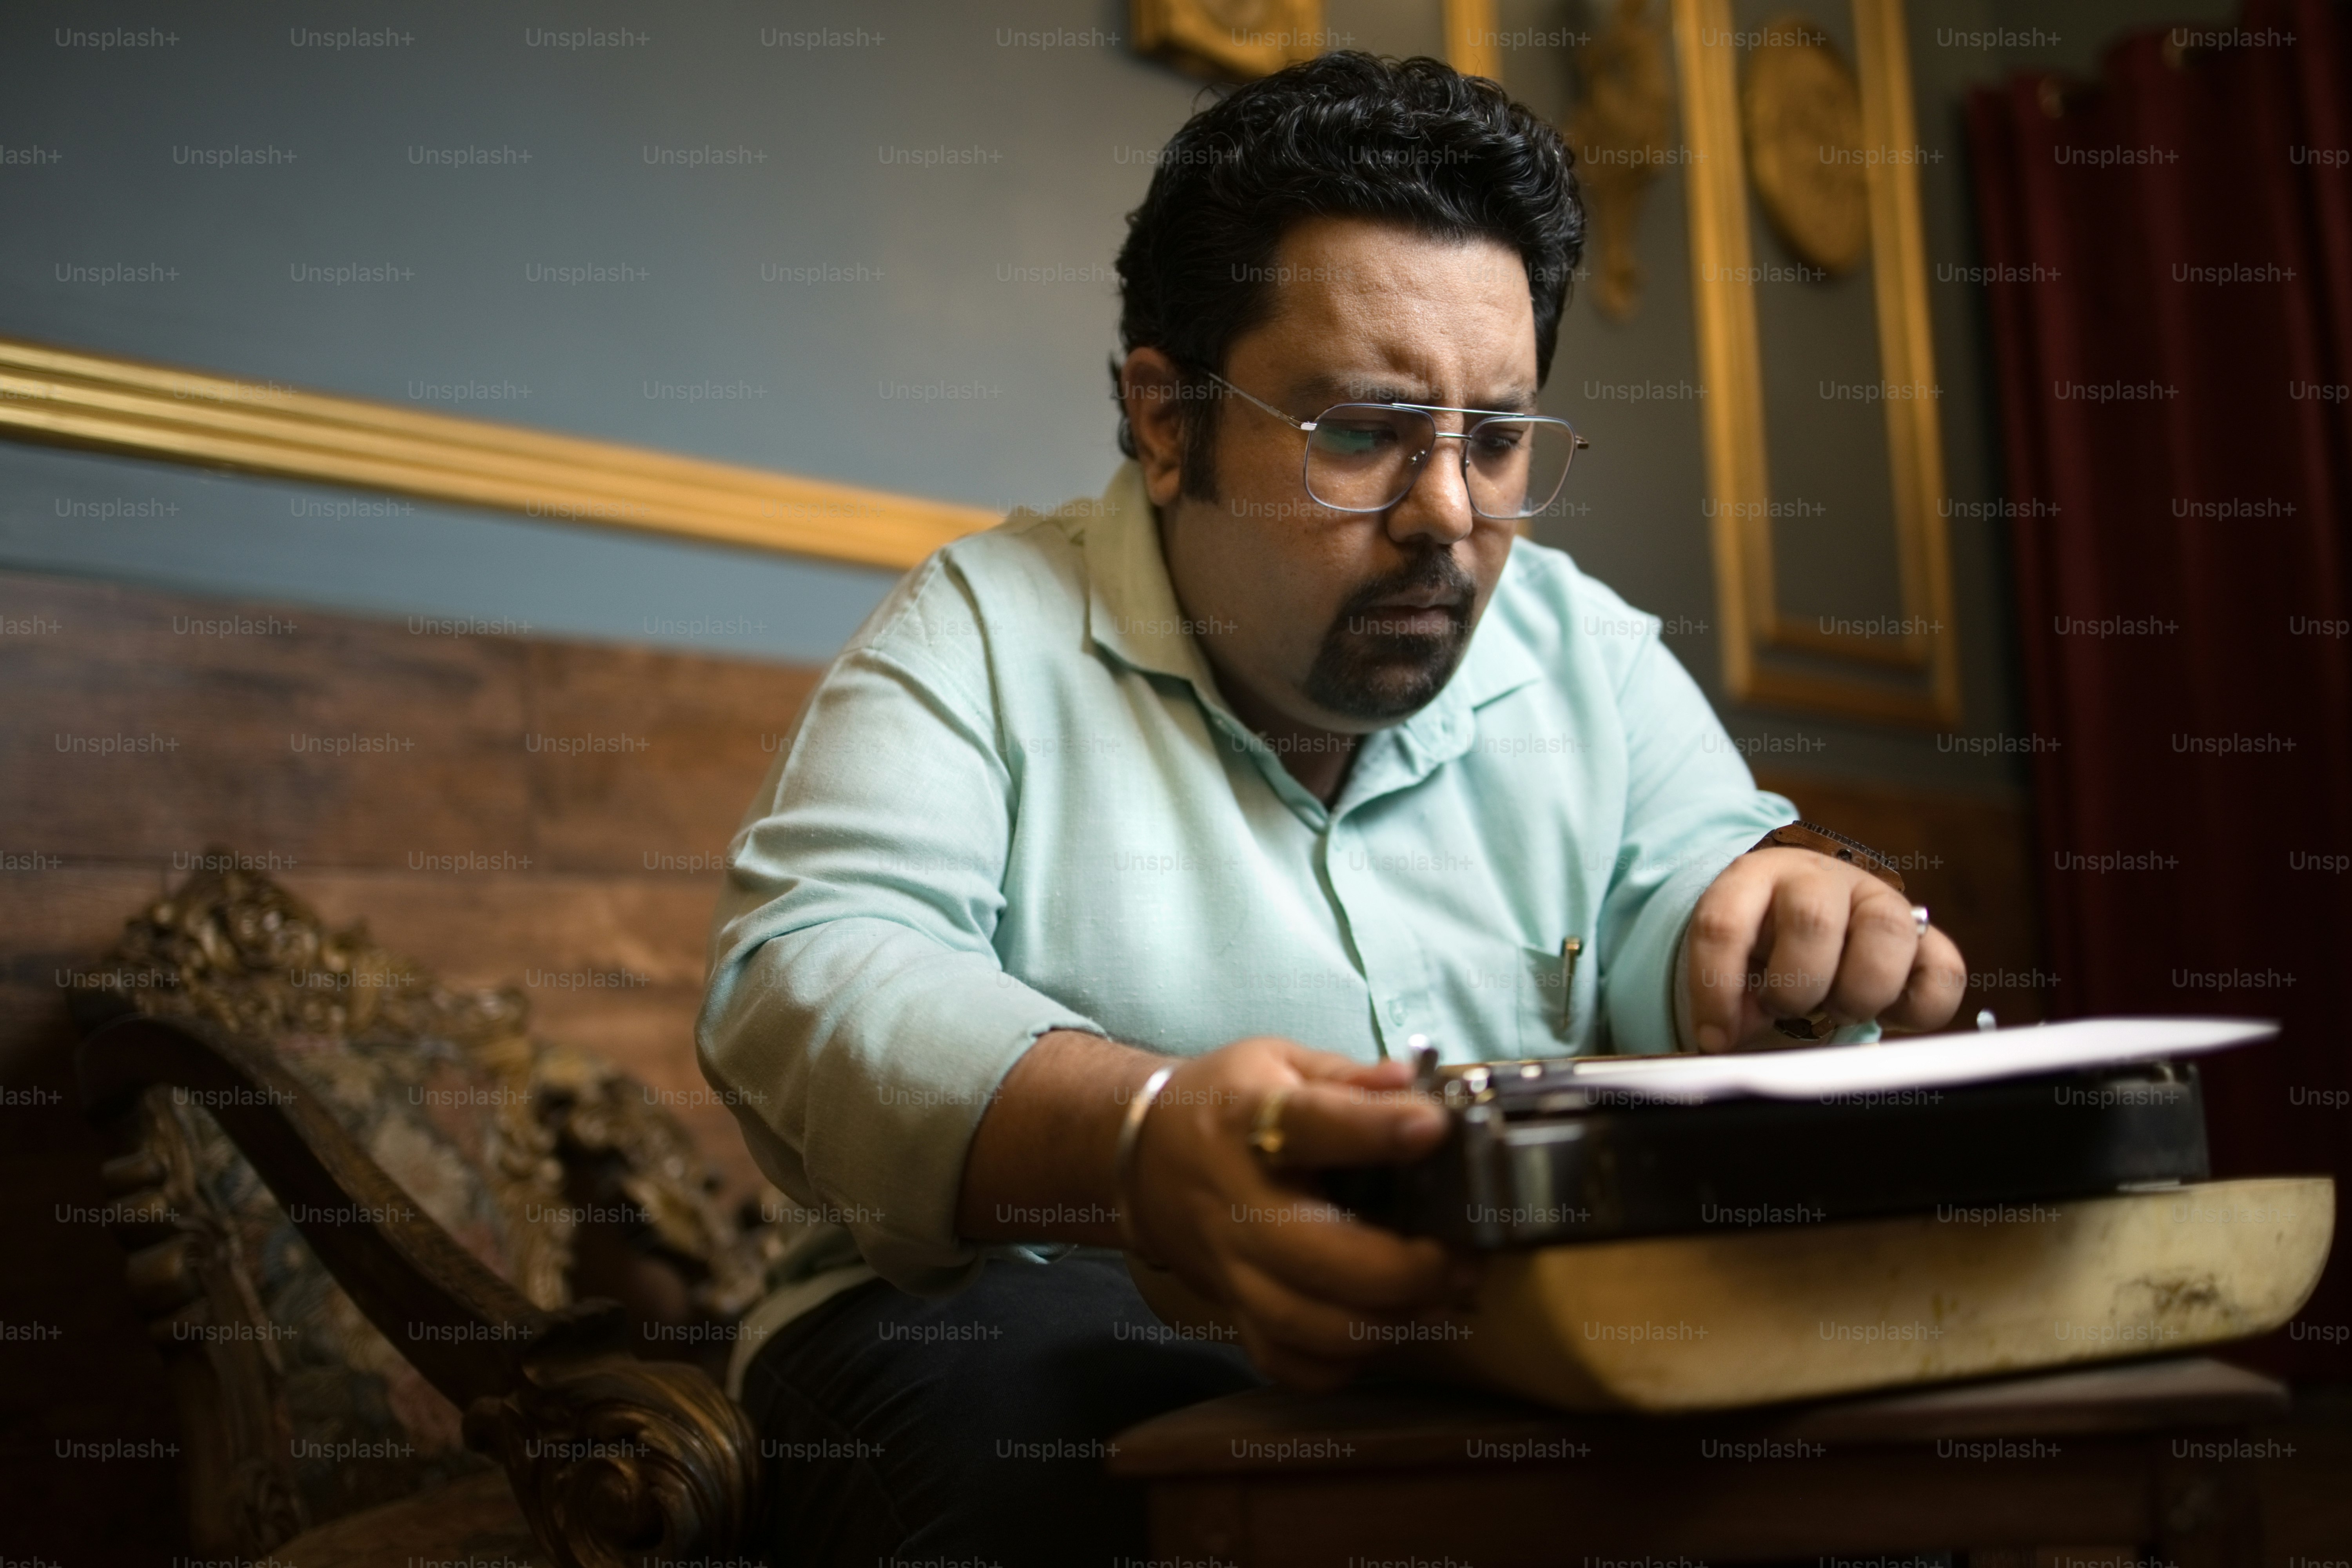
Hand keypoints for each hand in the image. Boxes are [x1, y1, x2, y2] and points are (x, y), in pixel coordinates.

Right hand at [1124, 1037, 1478, 1389]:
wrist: (1144, 1157)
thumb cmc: (1228, 1104)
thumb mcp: (1280, 1062)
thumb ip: (1350, 1076)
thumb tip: (1415, 1086)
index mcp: (1251, 1122)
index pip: (1312, 1126)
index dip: (1377, 1129)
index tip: (1434, 1126)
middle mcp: (1238, 1203)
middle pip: (1321, 1256)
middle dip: (1407, 1268)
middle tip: (1460, 1255)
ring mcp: (1232, 1268)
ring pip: (1312, 1325)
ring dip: (1390, 1322)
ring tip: (1438, 1296)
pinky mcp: (1232, 1311)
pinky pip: (1289, 1362)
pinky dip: (1344, 1362)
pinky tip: (1379, 1327)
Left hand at [1683, 846, 1965, 1051]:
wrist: (1810, 917)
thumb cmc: (1762, 950)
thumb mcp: (1733, 966)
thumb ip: (1730, 1000)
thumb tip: (1729, 1042)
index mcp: (1754, 878)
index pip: (1723, 924)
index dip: (1715, 987)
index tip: (1715, 1037)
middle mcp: (1818, 878)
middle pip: (1812, 920)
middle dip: (1795, 986)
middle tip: (1787, 1011)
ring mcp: (1877, 899)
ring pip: (1886, 932)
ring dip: (1858, 992)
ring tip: (1838, 1012)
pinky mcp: (1924, 932)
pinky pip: (1944, 969)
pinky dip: (1917, 1007)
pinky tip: (1887, 1016)